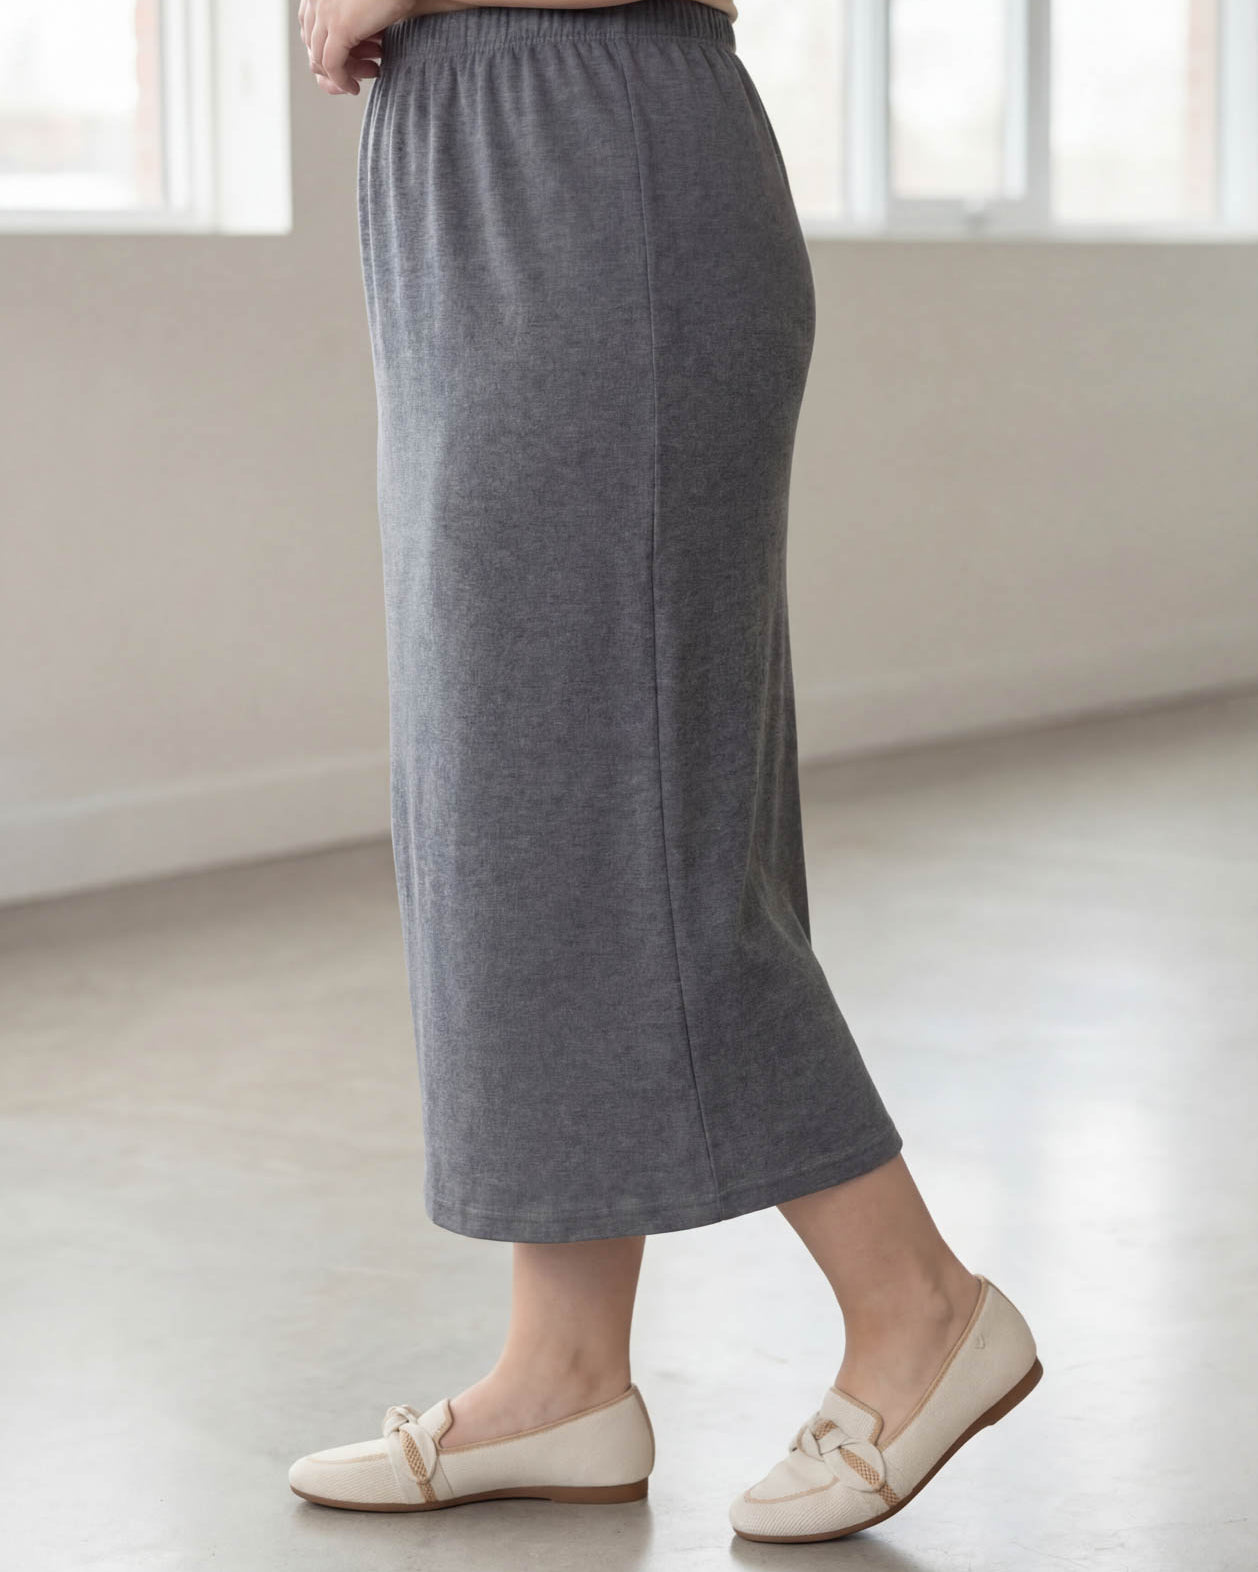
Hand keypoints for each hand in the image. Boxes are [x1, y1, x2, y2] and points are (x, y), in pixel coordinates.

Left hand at [298, 0, 416, 94]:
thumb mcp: (364, 10)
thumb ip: (351, 24)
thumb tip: (347, 52)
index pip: (310, 32)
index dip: (328, 53)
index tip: (353, 61)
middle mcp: (316, 0)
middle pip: (313, 46)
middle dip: (337, 65)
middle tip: (365, 69)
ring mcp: (325, 13)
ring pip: (321, 59)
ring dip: (344, 74)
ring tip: (369, 73)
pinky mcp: (340, 27)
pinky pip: (333, 65)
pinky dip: (342, 82)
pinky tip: (355, 88)